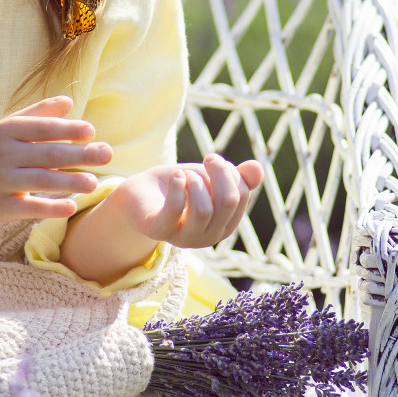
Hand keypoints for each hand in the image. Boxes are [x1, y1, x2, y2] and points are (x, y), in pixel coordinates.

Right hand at [0, 96, 110, 221]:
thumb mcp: (8, 128)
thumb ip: (40, 114)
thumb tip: (69, 101)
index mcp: (8, 131)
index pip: (42, 128)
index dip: (66, 129)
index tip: (91, 131)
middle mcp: (4, 155)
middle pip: (47, 154)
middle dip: (79, 154)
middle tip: (107, 154)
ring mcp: (1, 182)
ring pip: (40, 181)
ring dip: (70, 182)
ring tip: (94, 183)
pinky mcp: (0, 207)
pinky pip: (29, 208)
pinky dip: (51, 208)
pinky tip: (72, 206)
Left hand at [108, 154, 263, 247]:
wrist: (139, 194)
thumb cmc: (179, 187)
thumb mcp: (210, 178)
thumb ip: (236, 176)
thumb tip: (258, 169)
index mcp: (225, 224)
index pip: (241, 196)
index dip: (230, 172)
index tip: (213, 160)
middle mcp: (208, 236)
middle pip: (227, 202)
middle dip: (219, 172)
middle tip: (207, 159)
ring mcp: (183, 238)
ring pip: (203, 210)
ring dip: (195, 181)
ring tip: (184, 174)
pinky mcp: (158, 230)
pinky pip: (174, 210)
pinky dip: (177, 186)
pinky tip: (175, 176)